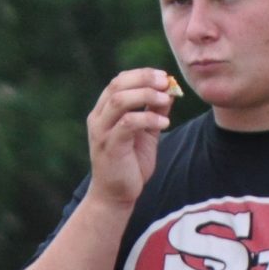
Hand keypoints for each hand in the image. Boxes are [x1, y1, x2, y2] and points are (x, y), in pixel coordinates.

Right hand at [88, 69, 176, 206]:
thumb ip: (153, 111)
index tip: (163, 76)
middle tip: (166, 82)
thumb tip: (169, 90)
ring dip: (146, 95)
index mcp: (104, 111)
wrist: (115, 195)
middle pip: (117, 85)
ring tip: (166, 99)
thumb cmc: (130, 163)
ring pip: (120, 101)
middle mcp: (98, 118)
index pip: (118, 81)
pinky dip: (148, 118)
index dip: (141, 74)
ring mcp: (102, 132)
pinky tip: (165, 123)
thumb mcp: (146, 132)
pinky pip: (128, 124)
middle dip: (144, 79)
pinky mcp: (110, 146)